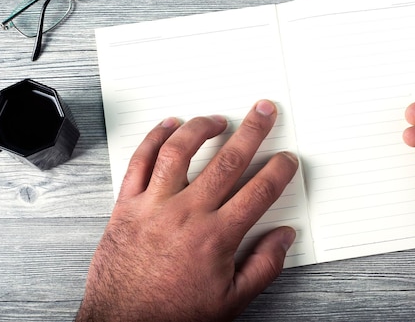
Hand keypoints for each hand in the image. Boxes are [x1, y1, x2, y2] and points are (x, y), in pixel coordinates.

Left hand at [76, 100, 297, 321]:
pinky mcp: (127, 205)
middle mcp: (187, 214)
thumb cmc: (175, 315)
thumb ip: (264, 266)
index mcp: (216, 237)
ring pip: (180, 151)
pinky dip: (155, 138)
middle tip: (263, 112)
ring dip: (203, 128)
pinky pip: (140, 161)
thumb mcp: (232, 300)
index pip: (259, 191)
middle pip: (228, 161)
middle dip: (252, 131)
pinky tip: (169, 126)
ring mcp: (154, 206)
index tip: (287, 158)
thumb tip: (283, 236)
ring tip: (217, 119)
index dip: (279, 169)